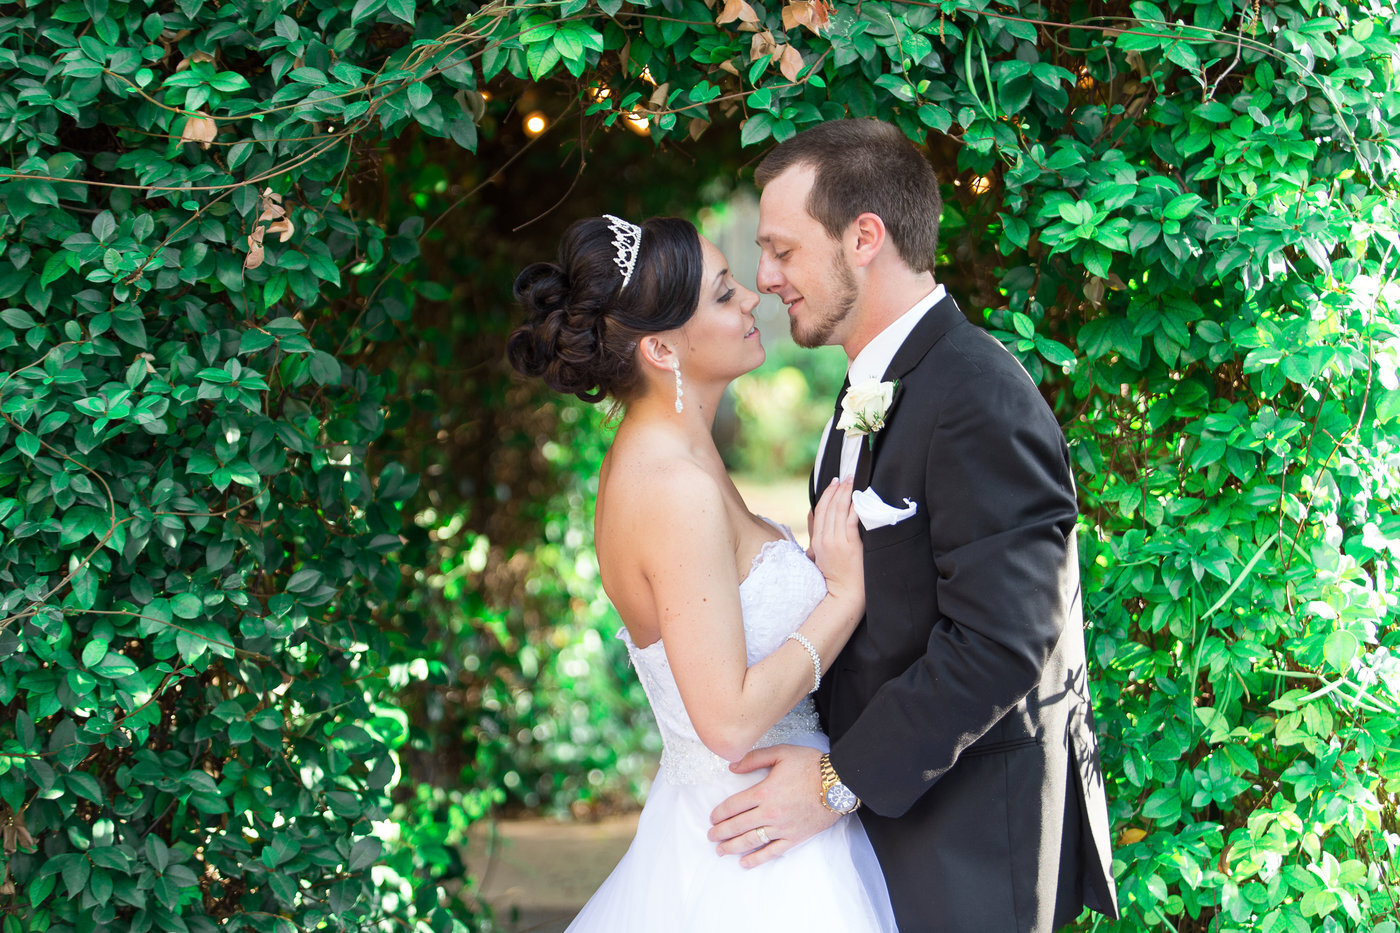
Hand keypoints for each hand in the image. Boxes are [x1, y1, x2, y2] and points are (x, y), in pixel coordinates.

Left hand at [707, 744, 840, 867]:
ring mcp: (782, 828)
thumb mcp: (781, 752)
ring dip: (732, 847)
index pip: (734, 805)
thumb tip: (732, 767)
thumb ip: (754, 758)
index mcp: (764, 791)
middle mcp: (770, 813)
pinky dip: (757, 859)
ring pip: (751, 841)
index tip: (712, 817)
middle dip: (721, 832)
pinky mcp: (795, 838)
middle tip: (710, 836)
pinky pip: (772, 852)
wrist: (839, 783)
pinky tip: (745, 862)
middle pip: (738, 826)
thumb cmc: (810, 765)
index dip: (720, 813)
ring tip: (721, 851)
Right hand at [810, 477, 862, 605]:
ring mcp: (837, 542)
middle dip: (838, 489)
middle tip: (846, 476)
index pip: (820, 511)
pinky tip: (859, 498)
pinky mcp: (850, 545)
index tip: (834, 482)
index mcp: (816, 540)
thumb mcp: (817, 554)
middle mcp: (825, 539)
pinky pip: (852, 520)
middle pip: (829, 507)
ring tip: (853, 481)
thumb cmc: (834, 577)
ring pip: (840, 510)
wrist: (843, 594)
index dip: (827, 494)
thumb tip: (810, 514)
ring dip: (847, 493)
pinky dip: (854, 507)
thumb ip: (814, 533)